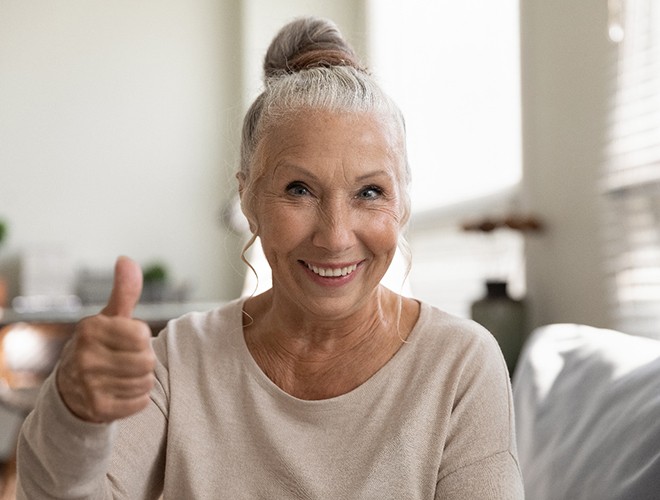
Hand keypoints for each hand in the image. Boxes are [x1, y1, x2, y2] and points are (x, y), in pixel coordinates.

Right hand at [57, 256, 155, 422]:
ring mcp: (88, 384)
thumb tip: (126, 259)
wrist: (71, 389)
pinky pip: (141, 402)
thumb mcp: (110, 317)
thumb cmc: (100, 345)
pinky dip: (137, 399)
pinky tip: (119, 392)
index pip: (143, 335)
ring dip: (140, 380)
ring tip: (122, 376)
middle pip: (147, 361)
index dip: (142, 338)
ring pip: (146, 382)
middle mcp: (85, 355)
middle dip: (143, 360)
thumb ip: (124, 291)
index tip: (127, 340)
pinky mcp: (97, 408)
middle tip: (126, 360)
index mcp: (90, 329)